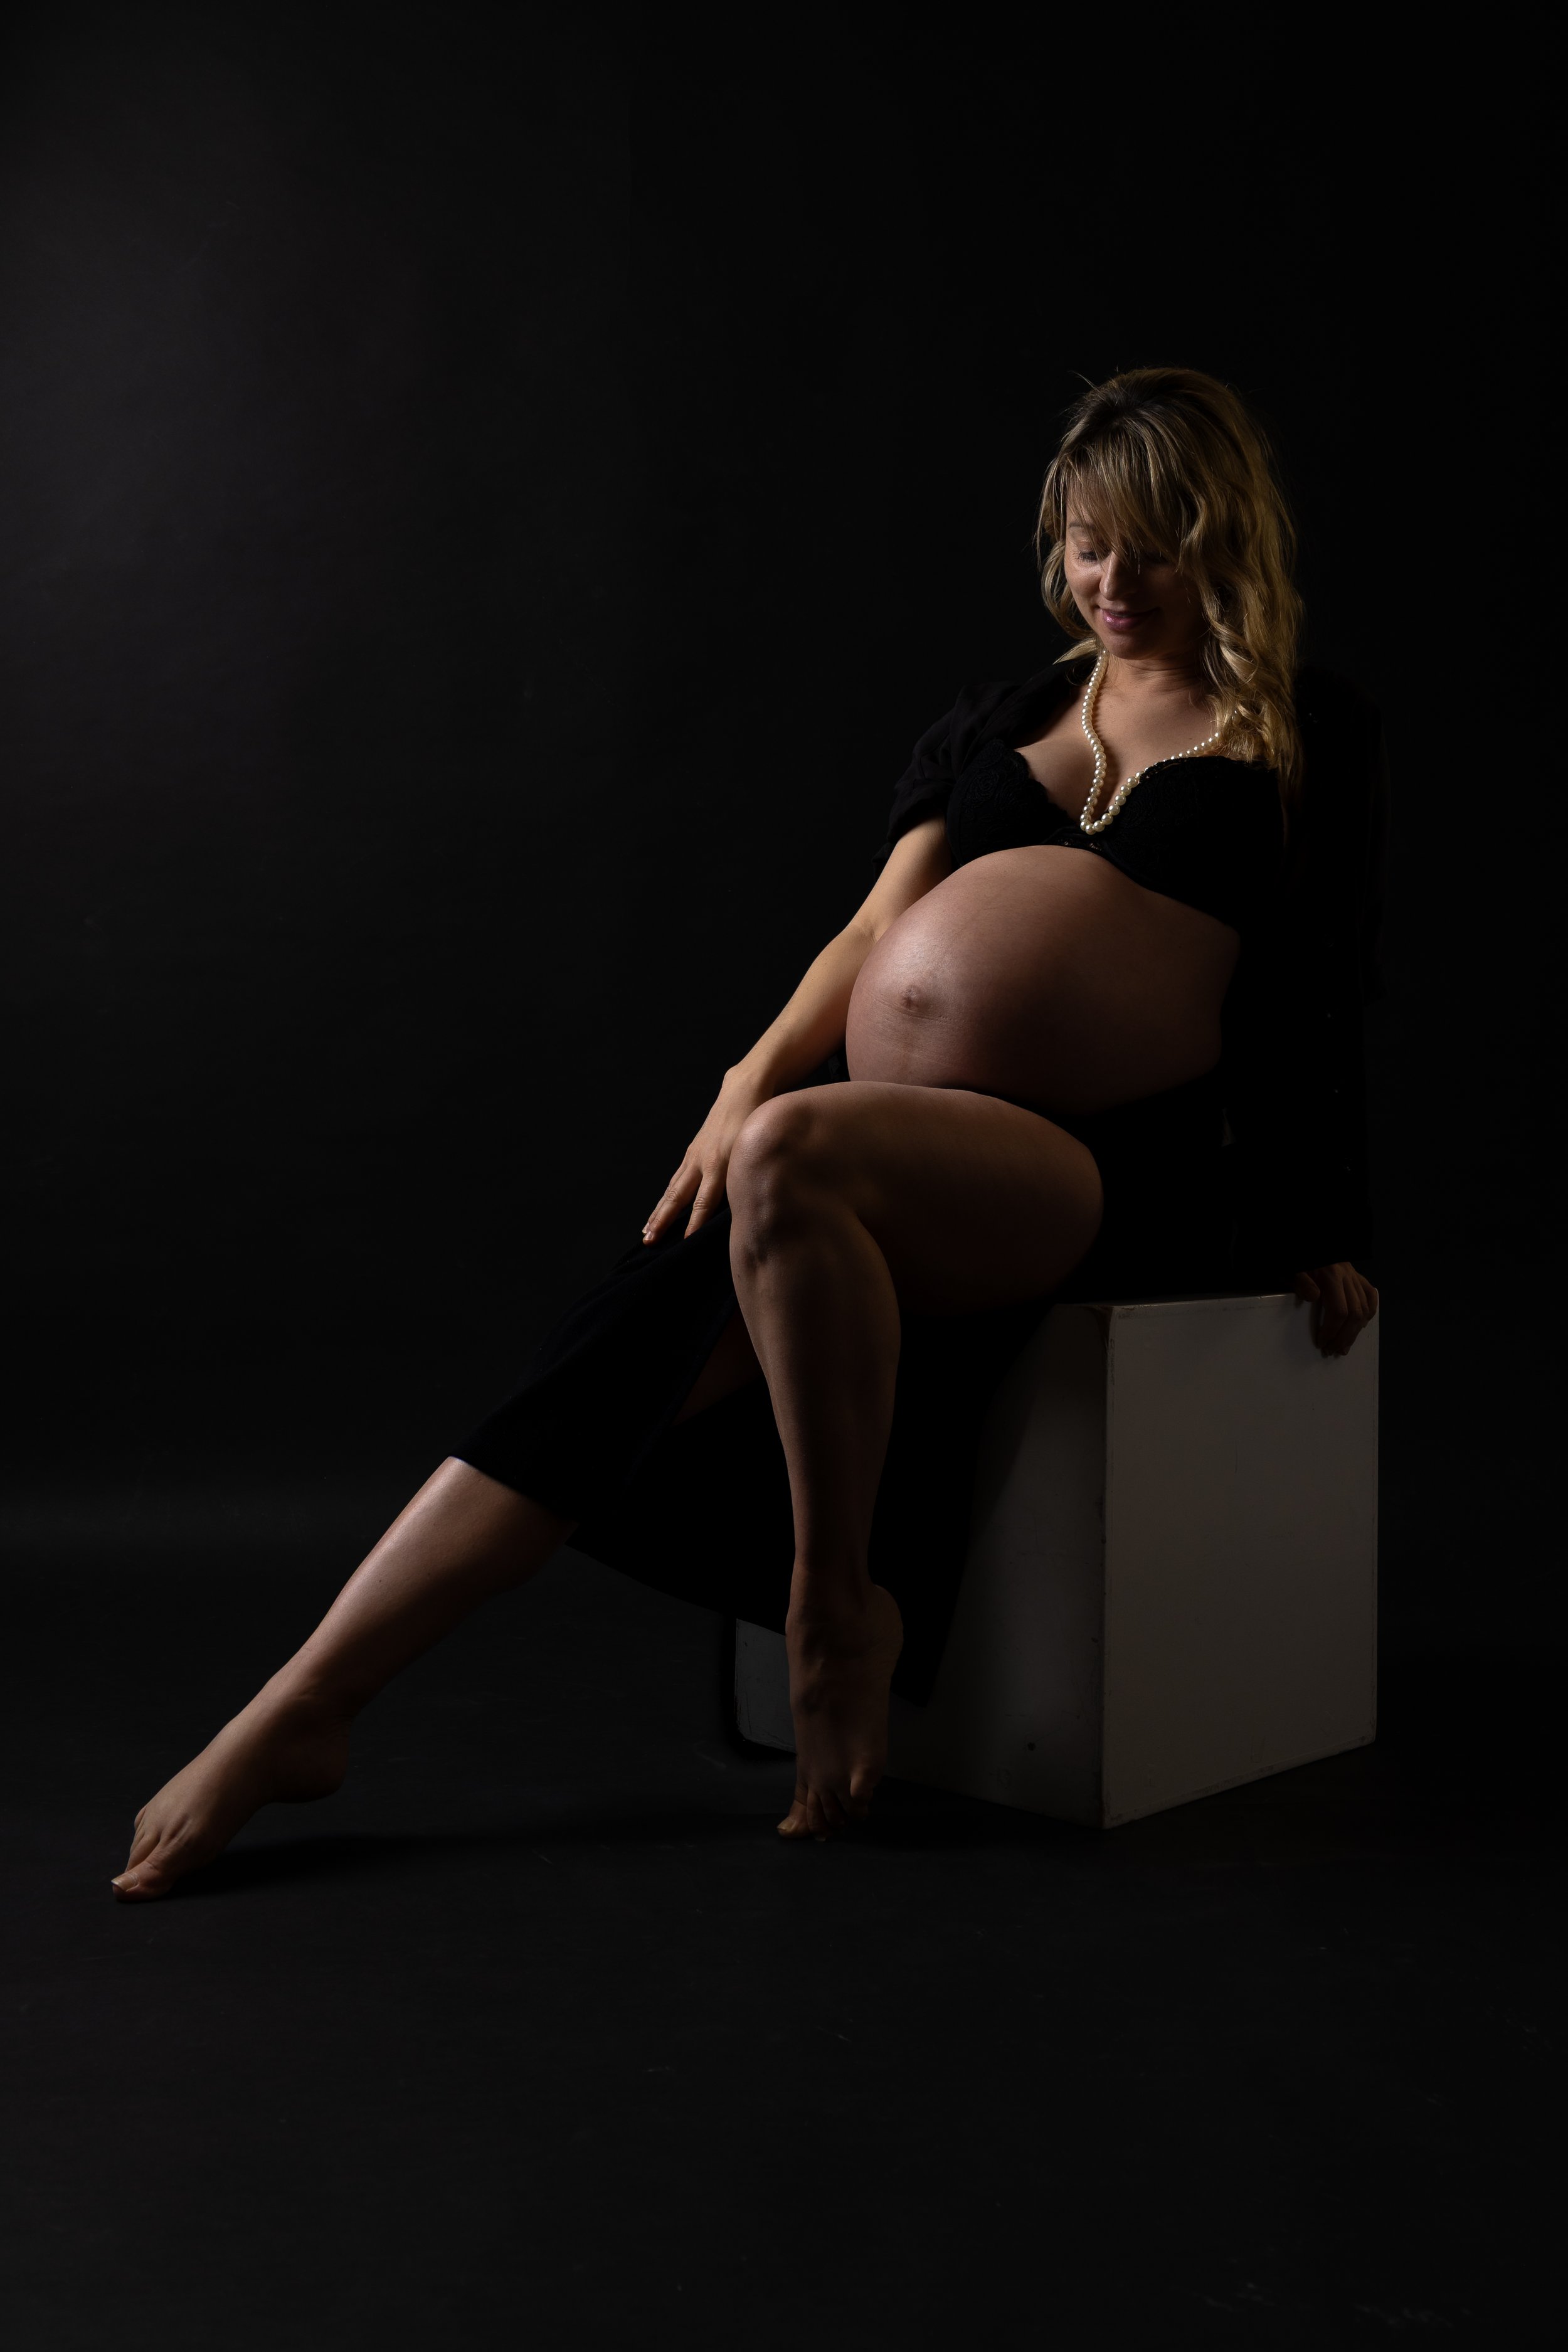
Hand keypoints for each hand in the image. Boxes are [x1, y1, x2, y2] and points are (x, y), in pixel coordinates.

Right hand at [643, 1068, 768, 1244]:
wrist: (743, 1091)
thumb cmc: (756, 1120)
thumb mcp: (756, 1148)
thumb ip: (750, 1175)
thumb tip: (752, 1207)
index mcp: (720, 1163)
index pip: (704, 1202)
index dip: (694, 1223)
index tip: (685, 1243)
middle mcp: (702, 1162)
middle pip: (678, 1197)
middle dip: (663, 1221)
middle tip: (649, 1241)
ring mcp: (694, 1156)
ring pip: (672, 1189)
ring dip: (659, 1212)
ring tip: (647, 1231)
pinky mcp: (693, 1152)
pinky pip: (676, 1179)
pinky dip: (666, 1196)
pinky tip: (660, 1208)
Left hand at [1294, 1263, 1378, 1356]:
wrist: (1308, 1244)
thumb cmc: (1299, 1260)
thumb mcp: (1293, 1270)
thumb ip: (1301, 1282)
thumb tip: (1314, 1297)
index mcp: (1331, 1275)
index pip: (1339, 1311)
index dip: (1332, 1330)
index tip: (1322, 1342)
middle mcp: (1347, 1275)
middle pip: (1355, 1313)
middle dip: (1344, 1336)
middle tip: (1333, 1350)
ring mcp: (1354, 1275)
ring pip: (1364, 1307)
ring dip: (1356, 1330)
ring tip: (1345, 1345)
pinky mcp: (1356, 1275)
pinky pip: (1370, 1294)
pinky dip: (1369, 1311)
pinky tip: (1362, 1324)